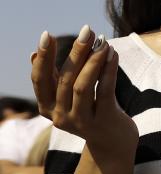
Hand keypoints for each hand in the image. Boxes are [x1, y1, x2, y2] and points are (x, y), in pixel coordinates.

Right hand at [30, 28, 137, 155]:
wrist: (112, 142)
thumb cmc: (89, 111)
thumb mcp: (67, 97)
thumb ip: (54, 78)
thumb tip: (33, 54)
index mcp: (47, 108)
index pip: (40, 80)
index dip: (43, 58)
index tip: (47, 35)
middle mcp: (60, 116)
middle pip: (64, 80)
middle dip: (75, 52)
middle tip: (86, 31)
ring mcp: (81, 121)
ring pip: (82, 86)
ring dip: (93, 60)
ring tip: (103, 41)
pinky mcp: (103, 121)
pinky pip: (105, 91)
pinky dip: (108, 70)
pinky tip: (113, 54)